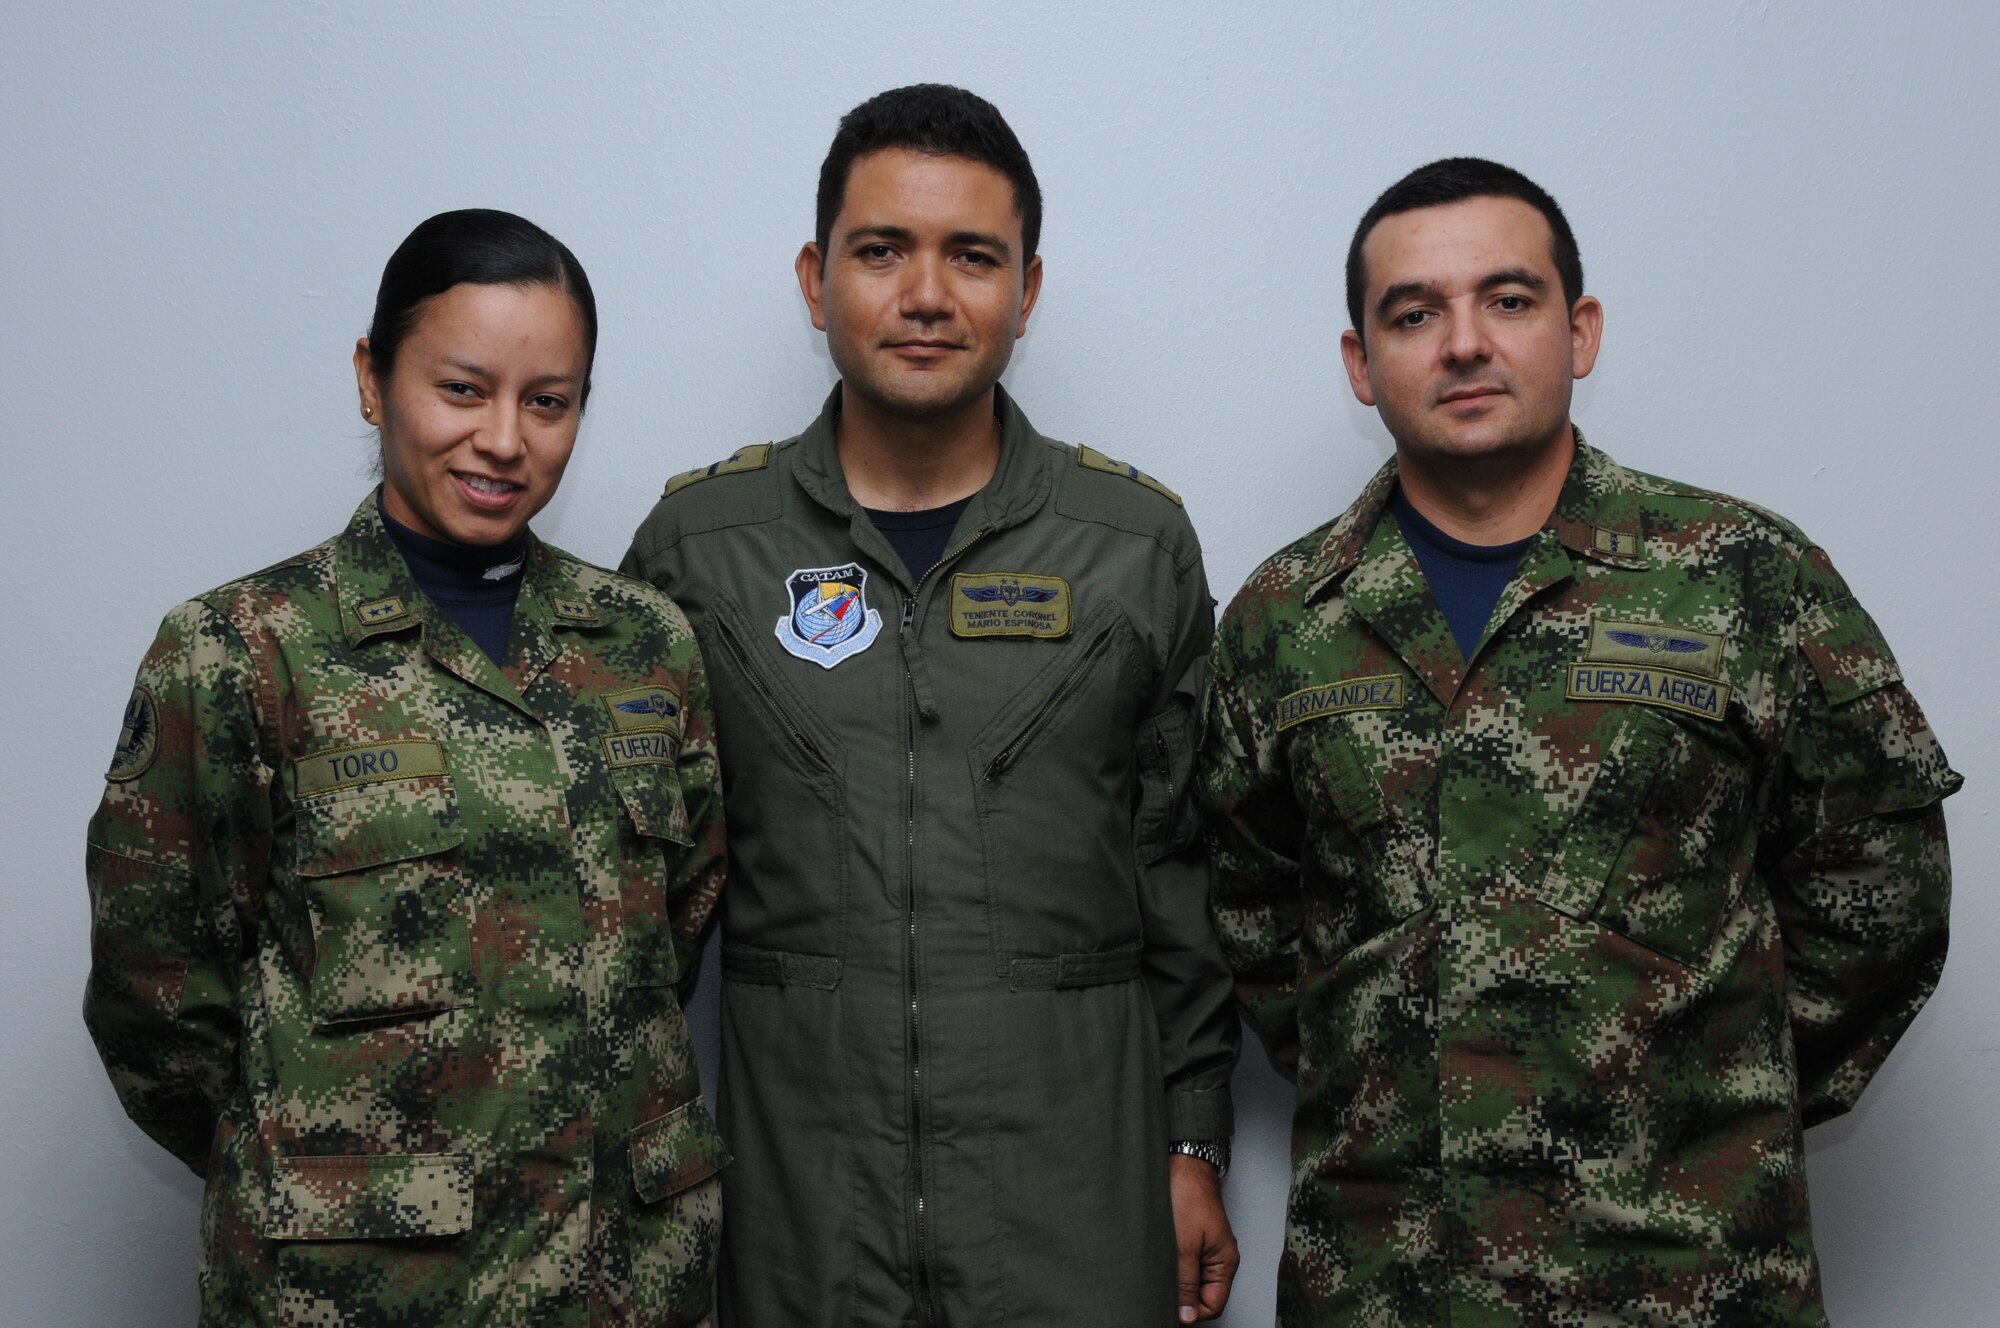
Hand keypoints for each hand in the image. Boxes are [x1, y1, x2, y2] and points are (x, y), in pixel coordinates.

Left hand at [1169, 1152, 1238, 1321]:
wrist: (1182, 1165)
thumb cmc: (1188, 1197)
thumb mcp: (1184, 1247)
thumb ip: (1185, 1283)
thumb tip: (1186, 1316)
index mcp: (1225, 1262)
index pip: (1213, 1305)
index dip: (1192, 1311)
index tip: (1171, 1306)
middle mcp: (1218, 1258)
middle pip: (1202, 1294)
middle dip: (1182, 1295)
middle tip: (1162, 1285)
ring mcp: (1206, 1249)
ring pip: (1191, 1279)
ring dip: (1176, 1279)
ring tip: (1161, 1266)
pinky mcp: (1193, 1239)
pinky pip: (1185, 1264)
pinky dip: (1173, 1265)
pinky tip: (1161, 1257)